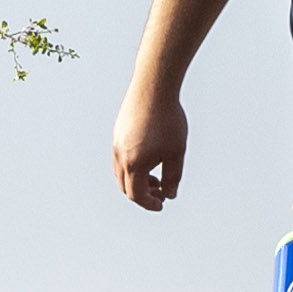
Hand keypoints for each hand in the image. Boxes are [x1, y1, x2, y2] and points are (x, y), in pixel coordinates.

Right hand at [111, 89, 189, 212]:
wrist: (153, 86)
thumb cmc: (168, 119)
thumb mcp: (176, 152)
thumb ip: (173, 177)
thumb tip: (170, 194)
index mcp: (134, 165)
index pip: (137, 195)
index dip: (150, 204)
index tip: (162, 204)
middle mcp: (120, 156)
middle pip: (126, 187)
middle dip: (142, 194)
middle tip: (160, 192)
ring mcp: (116, 143)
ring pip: (121, 173)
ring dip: (136, 180)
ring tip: (155, 176)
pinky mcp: (117, 132)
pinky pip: (120, 158)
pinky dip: (131, 166)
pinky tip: (148, 158)